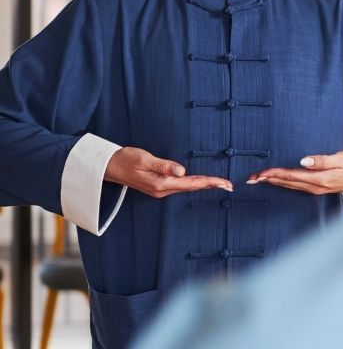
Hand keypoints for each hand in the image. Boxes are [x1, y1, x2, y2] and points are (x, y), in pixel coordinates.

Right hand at [104, 147, 232, 197]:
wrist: (108, 166)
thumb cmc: (124, 160)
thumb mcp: (144, 158)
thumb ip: (163, 165)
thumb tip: (182, 170)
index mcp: (160, 184)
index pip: (191, 183)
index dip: (209, 182)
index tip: (224, 183)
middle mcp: (162, 190)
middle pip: (192, 187)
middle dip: (211, 185)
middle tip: (229, 185)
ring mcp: (160, 190)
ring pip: (187, 187)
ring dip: (204, 185)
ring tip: (220, 184)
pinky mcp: (158, 186)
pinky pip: (180, 186)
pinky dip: (193, 184)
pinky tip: (201, 182)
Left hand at [245, 152, 342, 194]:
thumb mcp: (341, 158)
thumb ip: (322, 160)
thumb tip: (303, 160)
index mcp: (319, 179)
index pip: (291, 175)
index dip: (274, 174)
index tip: (260, 172)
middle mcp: (315, 187)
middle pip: (286, 183)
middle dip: (268, 180)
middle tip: (250, 178)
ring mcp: (316, 189)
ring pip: (289, 186)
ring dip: (273, 182)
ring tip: (258, 180)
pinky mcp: (318, 188)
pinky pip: (296, 186)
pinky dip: (283, 183)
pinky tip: (277, 181)